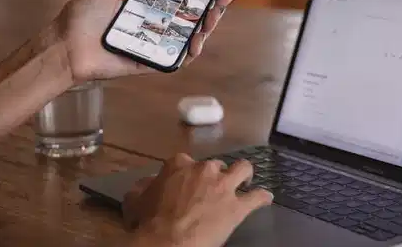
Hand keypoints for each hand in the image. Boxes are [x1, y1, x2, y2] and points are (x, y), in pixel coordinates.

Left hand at [53, 0, 238, 82]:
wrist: (65, 47)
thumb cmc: (81, 17)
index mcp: (146, 7)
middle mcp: (153, 26)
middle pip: (190, 18)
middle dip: (212, 8)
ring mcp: (153, 45)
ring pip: (188, 38)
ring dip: (206, 28)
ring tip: (213, 17)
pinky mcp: (149, 62)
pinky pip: (175, 60)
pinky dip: (189, 53)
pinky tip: (196, 43)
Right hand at [122, 154, 272, 246]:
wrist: (168, 243)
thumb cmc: (148, 223)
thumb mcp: (136, 201)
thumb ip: (143, 187)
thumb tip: (148, 183)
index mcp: (179, 165)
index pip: (185, 162)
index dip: (187, 173)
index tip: (187, 183)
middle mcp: (204, 169)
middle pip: (215, 165)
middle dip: (214, 175)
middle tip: (211, 189)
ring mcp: (223, 186)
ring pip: (243, 170)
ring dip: (244, 175)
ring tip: (245, 182)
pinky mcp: (237, 206)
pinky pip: (257, 198)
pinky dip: (262, 197)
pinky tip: (265, 198)